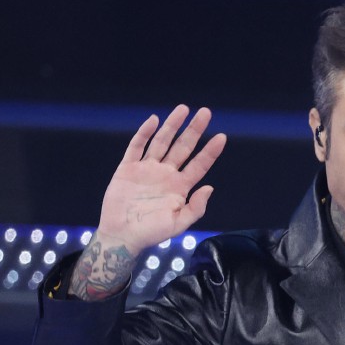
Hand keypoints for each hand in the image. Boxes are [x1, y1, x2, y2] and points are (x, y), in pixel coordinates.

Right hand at [96, 104, 226, 255]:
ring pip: (162, 141)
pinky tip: (154, 121)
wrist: (123, 236)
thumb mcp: (179, 224)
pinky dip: (145, 133)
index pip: (199, 165)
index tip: (222, 137)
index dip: (210, 152)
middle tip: (205, 112)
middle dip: (194, 130)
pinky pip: (137, 146)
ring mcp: (147, 169)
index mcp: (180, 187)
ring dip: (173, 125)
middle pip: (183, 147)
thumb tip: (210, 188)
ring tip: (184, 109)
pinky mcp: (128, 168)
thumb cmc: (152, 233)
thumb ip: (196, 207)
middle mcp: (166, 174)